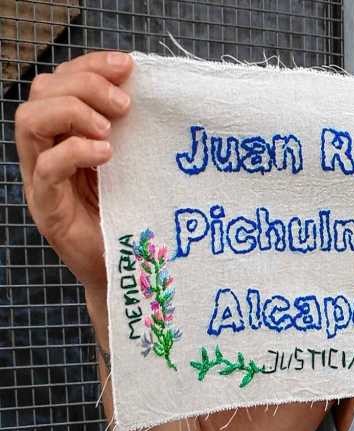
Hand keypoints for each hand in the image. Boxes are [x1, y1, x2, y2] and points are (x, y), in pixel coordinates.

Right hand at [15, 51, 132, 291]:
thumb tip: (152, 88)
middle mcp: (48, 150)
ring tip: (110, 128)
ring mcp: (43, 179)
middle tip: (124, 105)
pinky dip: (74, 152)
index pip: (62, 80)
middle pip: (41, 91)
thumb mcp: (137, 160)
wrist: (131, 269)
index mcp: (68, 132)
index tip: (128, 66)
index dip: (90, 65)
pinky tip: (106, 154)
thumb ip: (134, 128)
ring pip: (29, 121)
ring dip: (72, 112)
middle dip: (84, 84)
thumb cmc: (137, 212)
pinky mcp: (48, 209)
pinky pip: (45, 169)